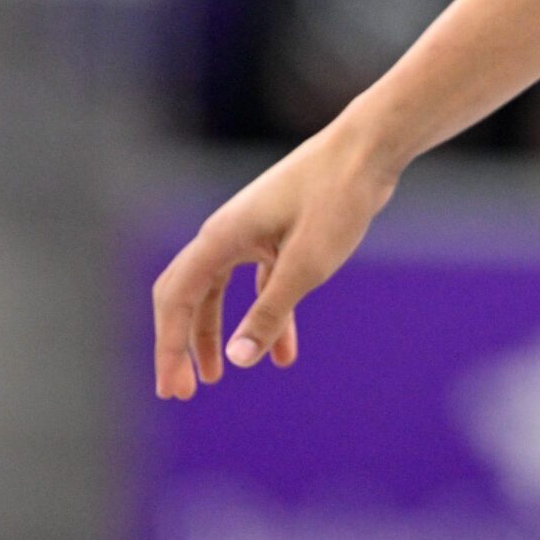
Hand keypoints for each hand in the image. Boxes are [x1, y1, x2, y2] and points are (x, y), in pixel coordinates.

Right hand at [149, 118, 398, 399]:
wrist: (370, 149)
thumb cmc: (336, 199)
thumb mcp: (305, 266)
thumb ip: (270, 313)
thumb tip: (238, 359)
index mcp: (221, 237)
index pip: (176, 300)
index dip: (169, 348)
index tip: (175, 390)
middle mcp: (227, 233)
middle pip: (188, 296)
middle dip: (182, 344)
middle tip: (183, 390)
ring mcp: (252, 231)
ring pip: (221, 290)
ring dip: (218, 333)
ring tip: (220, 375)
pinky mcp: (279, 233)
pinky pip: (260, 282)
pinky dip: (266, 315)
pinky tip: (284, 353)